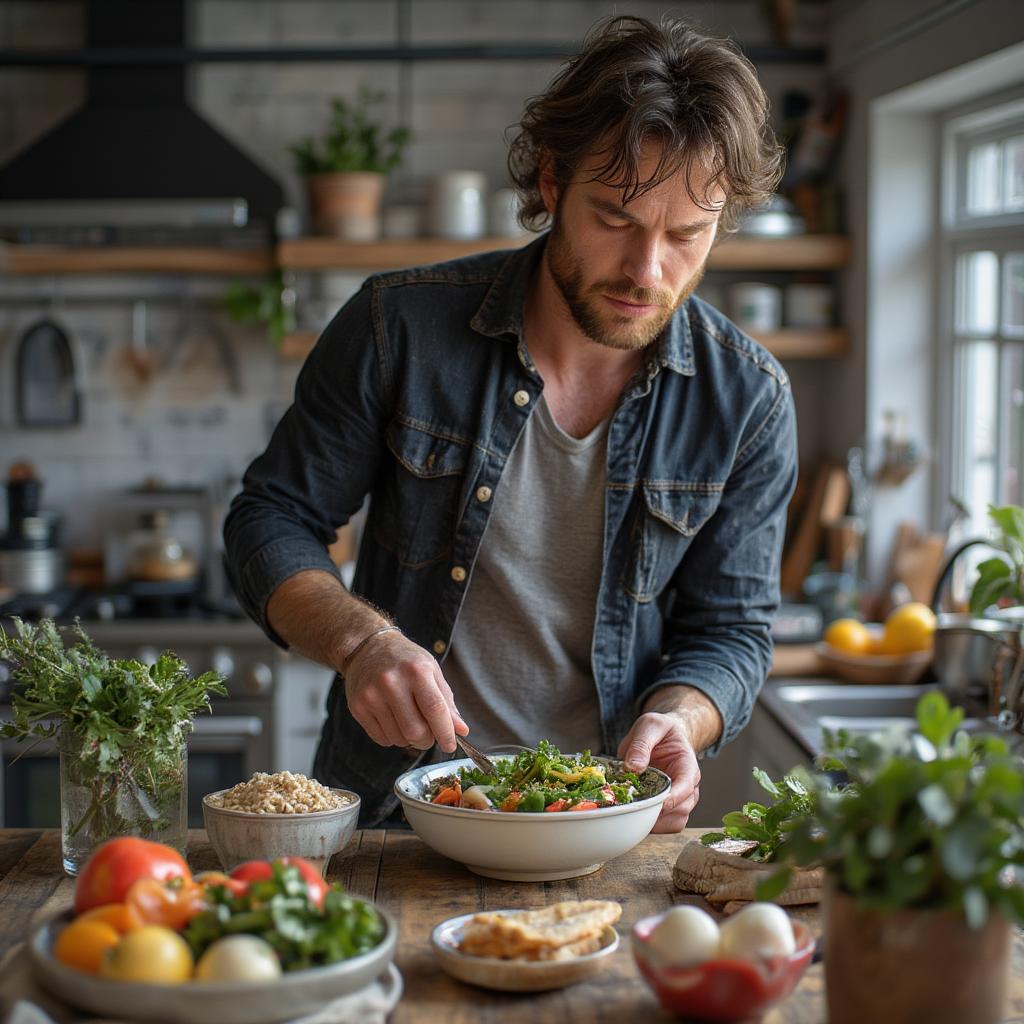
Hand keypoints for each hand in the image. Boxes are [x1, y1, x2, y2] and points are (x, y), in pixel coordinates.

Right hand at [343, 631, 468, 752]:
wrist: (367, 647)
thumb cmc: (406, 661)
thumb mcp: (431, 671)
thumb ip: (446, 702)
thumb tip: (461, 731)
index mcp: (416, 671)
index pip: (434, 709)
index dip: (445, 732)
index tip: (450, 746)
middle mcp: (391, 682)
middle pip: (415, 730)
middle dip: (427, 740)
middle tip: (429, 736)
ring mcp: (371, 695)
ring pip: (398, 738)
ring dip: (409, 740)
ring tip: (409, 722)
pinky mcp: (358, 707)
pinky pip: (382, 739)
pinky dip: (393, 738)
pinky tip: (393, 721)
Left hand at [617, 711, 700, 832]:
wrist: (663, 736)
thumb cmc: (660, 731)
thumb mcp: (650, 725)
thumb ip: (641, 744)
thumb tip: (632, 767)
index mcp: (688, 767)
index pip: (686, 787)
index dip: (672, 798)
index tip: (655, 802)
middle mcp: (688, 788)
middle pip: (681, 810)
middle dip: (657, 812)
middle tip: (632, 807)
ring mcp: (678, 801)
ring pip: (673, 823)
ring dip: (652, 822)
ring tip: (630, 811)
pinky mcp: (665, 808)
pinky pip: (661, 825)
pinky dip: (647, 824)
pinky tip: (631, 814)